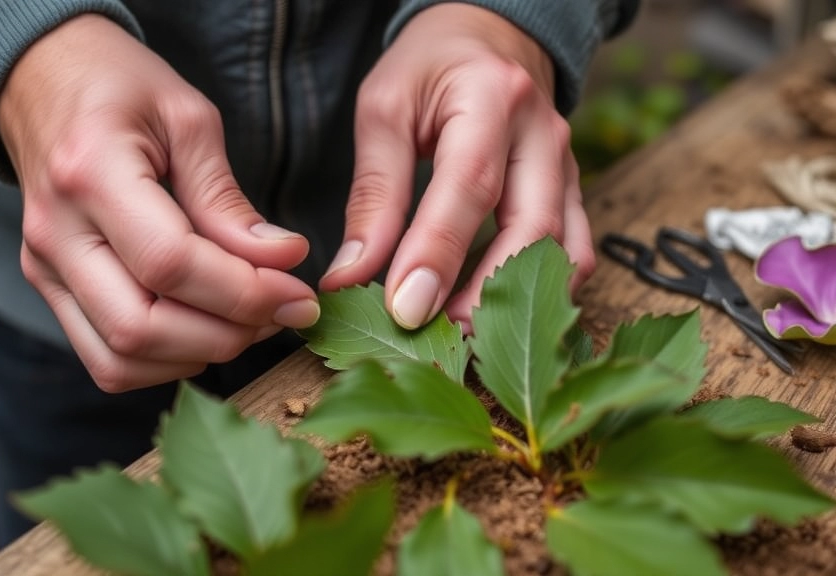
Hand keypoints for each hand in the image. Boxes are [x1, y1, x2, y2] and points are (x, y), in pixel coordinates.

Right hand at [0, 15, 318, 391]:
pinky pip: (105, 360)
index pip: (170, 264)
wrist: (39, 77)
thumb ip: (228, 199)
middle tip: (281, 312)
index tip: (298, 292)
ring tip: (248, 321)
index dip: (244, 292)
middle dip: (227, 335)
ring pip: (119, 360)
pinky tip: (205, 329)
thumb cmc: (119, 87)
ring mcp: (43, 268)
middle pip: (140, 327)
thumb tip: (284, 261)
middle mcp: (55, 233)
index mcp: (90, 172)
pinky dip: (163, 362)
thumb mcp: (187, 119)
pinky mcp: (49, 288)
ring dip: (196, 356)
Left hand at [319, 4, 594, 332]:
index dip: (438, 253)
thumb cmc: (430, 69)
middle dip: (486, 293)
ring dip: (521, 302)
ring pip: (564, 248)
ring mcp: (567, 165)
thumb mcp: (384, 110)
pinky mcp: (571, 191)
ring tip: (466, 339)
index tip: (405, 309)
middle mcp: (542, 133)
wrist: (489, 37)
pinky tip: (500, 314)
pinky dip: (542, 290)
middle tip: (439, 340)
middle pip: (531, 226)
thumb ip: (372, 194)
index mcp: (491, 96)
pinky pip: (573, 251)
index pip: (468, 186)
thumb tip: (350, 276)